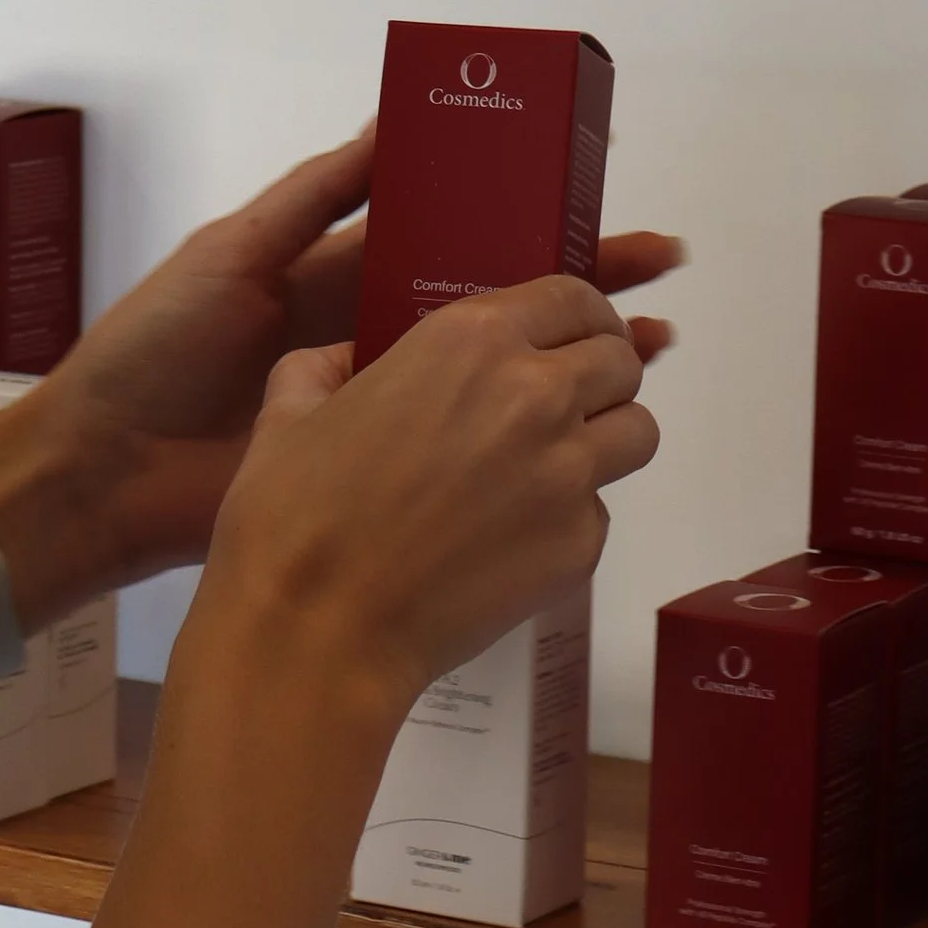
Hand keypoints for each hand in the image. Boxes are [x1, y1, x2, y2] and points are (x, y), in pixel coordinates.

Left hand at [0, 131, 680, 621]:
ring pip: (496, 376)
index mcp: (342, 272)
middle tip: (660, 276)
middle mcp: (373, 332)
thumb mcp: (232, 253)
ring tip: (654, 350)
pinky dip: (525, 438)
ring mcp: (380, 403)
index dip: (527, 219)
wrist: (102, 471)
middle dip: (578, 286)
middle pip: (496, 302)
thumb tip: (392, 121)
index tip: (596, 201)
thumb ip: (316, 197)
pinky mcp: (369, 464)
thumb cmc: (154, 350)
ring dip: (573, 362)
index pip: (457, 234)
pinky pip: (458, 447)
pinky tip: (584, 436)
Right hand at [191, 272, 662, 729]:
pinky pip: (601, 513)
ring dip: (604, 440)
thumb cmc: (292, 515)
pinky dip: (569, 519)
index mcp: (471, 339)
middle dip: (599, 376)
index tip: (570, 336)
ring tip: (553, 469)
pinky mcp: (581, 545)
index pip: (573, 298)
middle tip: (563, 405)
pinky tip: (511, 540)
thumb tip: (351, 361)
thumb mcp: (291, 407)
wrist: (318, 629)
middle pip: (620, 362)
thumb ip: (332, 364)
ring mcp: (569, 472)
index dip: (580, 315)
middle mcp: (537, 393)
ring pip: (636, 432)